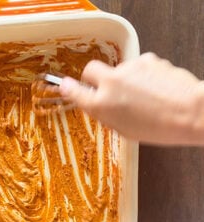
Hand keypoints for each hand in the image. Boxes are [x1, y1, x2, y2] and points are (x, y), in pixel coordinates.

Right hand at [59, 53, 203, 144]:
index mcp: (102, 105)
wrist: (190, 113)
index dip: (68, 88)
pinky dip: (141, 75)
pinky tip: (153, 88)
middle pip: (90, 70)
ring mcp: (128, 69)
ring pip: (118, 70)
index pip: (74, 91)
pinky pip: (137, 66)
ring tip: (142, 95)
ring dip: (124, 80)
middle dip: (93, 77)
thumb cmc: (159, 128)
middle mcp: (111, 83)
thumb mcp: (124, 130)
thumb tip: (97, 103)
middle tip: (103, 87)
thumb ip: (106, 114)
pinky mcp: (146, 59)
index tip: (64, 85)